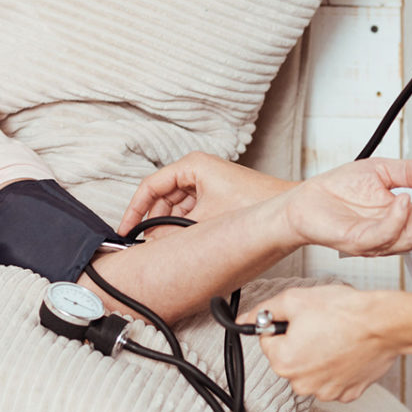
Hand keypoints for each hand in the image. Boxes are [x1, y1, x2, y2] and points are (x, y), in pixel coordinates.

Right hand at [120, 152, 294, 235]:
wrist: (286, 209)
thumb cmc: (252, 205)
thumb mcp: (204, 221)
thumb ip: (173, 231)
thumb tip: (151, 243)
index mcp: (191, 165)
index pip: (150, 185)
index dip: (134, 209)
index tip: (126, 230)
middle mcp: (197, 169)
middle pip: (161, 196)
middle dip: (152, 220)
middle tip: (144, 244)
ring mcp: (207, 182)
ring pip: (175, 205)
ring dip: (168, 225)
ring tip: (162, 246)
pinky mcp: (216, 195)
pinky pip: (190, 209)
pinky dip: (182, 225)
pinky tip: (180, 242)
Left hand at [241, 284, 397, 402]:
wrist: (384, 324)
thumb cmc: (344, 312)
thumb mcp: (296, 300)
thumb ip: (265, 310)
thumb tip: (246, 317)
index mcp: (284, 362)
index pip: (267, 341)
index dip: (282, 325)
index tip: (299, 319)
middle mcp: (302, 383)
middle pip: (288, 358)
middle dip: (298, 341)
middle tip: (319, 324)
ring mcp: (326, 391)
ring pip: (310, 369)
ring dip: (317, 355)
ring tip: (335, 336)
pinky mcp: (347, 393)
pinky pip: (332, 379)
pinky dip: (336, 366)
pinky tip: (346, 350)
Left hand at [275, 158, 411, 255]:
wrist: (304, 199)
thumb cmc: (339, 189)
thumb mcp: (381, 171)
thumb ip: (411, 171)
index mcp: (404, 222)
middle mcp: (395, 236)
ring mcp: (378, 242)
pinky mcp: (359, 242)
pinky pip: (386, 235)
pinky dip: (399, 217)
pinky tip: (403, 198)